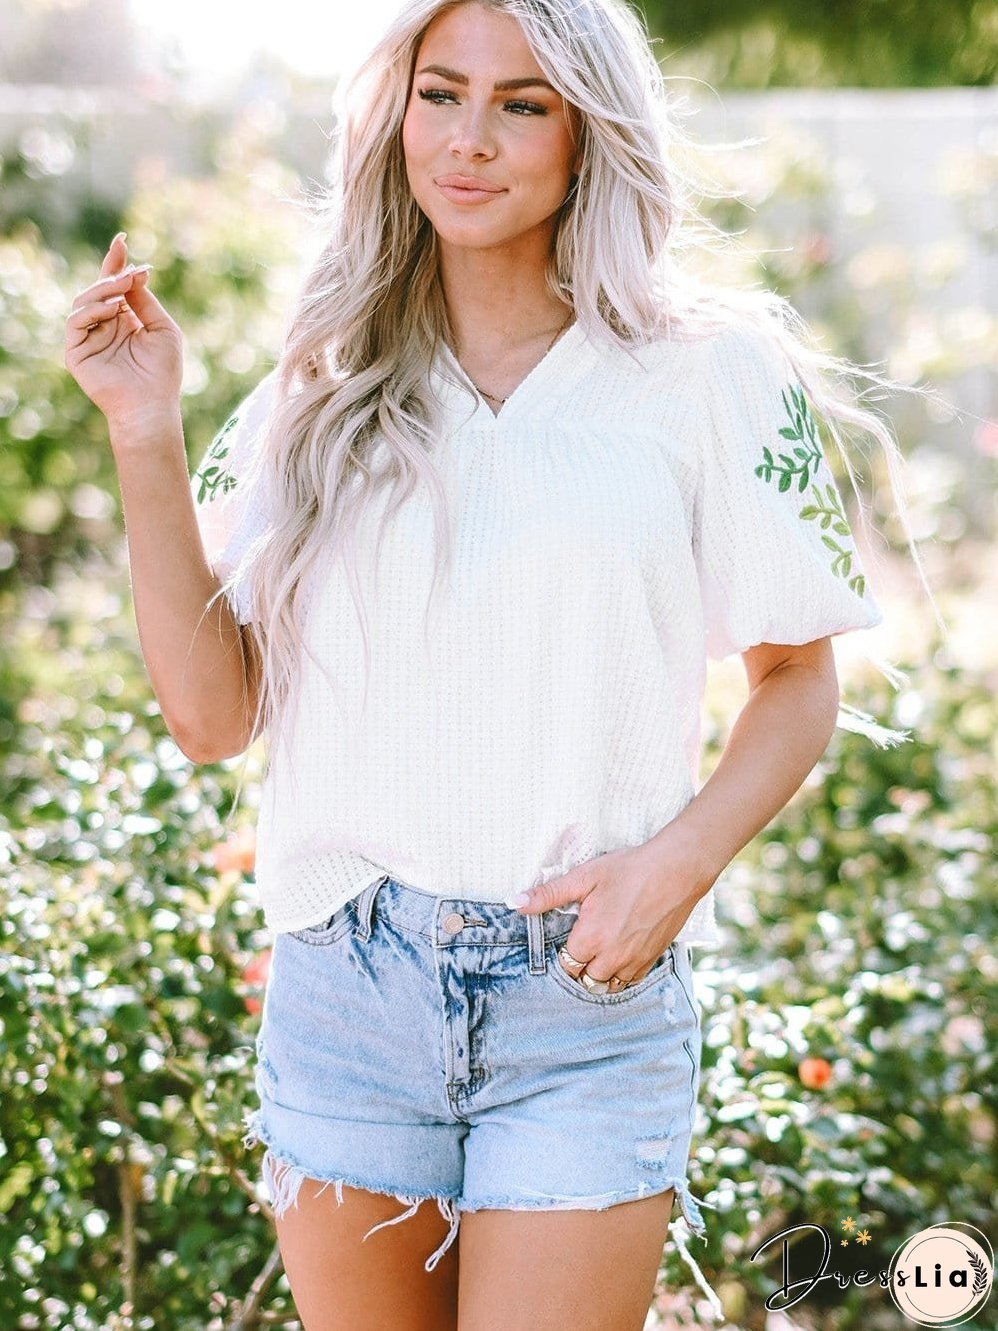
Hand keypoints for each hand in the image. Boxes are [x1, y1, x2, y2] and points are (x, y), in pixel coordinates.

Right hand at [64, 231, 183, 436]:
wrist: (152, 406)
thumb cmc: (162, 372)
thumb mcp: (163, 328)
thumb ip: (146, 301)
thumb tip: (135, 271)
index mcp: (124, 319)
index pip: (114, 285)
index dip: (116, 262)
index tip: (122, 240)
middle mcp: (103, 325)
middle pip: (98, 289)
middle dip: (112, 275)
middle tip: (130, 271)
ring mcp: (88, 338)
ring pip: (84, 301)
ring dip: (104, 290)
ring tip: (123, 287)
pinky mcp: (76, 352)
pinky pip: (76, 322)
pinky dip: (93, 310)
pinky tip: (114, 309)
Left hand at [514, 837, 709, 987]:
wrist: (676, 870)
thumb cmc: (629, 870)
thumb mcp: (584, 876)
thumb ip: (548, 894)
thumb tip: (514, 902)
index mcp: (590, 938)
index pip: (565, 964)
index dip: (563, 953)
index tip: (568, 938)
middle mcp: (612, 957)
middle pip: (585, 980)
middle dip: (579, 967)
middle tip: (582, 945)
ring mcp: (634, 961)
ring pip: (607, 985)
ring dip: (599, 974)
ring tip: (599, 953)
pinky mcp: (652, 959)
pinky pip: (630, 982)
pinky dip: (621, 975)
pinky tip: (619, 954)